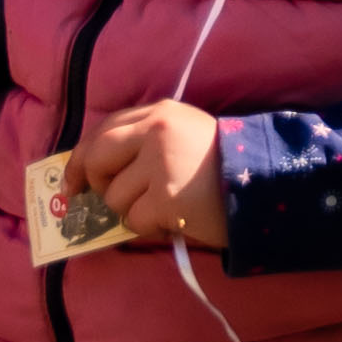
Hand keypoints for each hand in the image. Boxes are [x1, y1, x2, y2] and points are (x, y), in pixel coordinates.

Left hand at [65, 98, 232, 253]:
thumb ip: (145, 139)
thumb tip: (93, 169)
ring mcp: (161, 164)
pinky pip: (135, 222)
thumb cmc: (223, 161)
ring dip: (132, 210)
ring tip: (164, 207)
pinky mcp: (167, 197)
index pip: (104, 130)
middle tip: (98, 200)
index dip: (81, 157)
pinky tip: (174, 220)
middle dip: (93, 184)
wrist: (267, 181)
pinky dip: (150, 228)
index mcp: (160, 113)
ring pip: (114, 197)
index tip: (73, 182)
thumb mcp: (185, 132)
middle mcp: (156, 132)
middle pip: (97, 159)